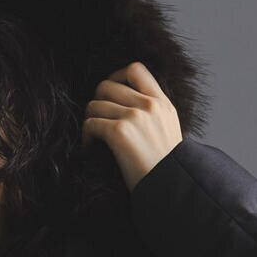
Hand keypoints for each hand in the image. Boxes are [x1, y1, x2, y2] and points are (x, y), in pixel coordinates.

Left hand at [81, 61, 182, 190]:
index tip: (111, 94)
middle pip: (107, 85)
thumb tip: (129, 105)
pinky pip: (90, 124)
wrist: (170, 187)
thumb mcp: (169, 131)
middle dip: (97, 101)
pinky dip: (86, 136)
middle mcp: (149, 105)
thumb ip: (153, 114)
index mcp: (162, 103)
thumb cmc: (167, 168)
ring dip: (89, 120)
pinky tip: (90, 147)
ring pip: (95, 104)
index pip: (135, 69)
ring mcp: (134, 117)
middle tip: (97, 118)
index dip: (116, 77)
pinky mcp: (120, 132)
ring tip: (93, 136)